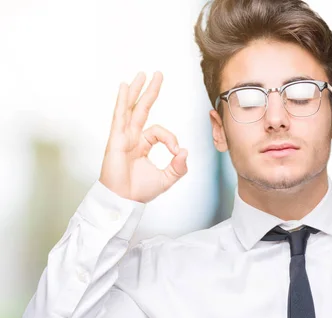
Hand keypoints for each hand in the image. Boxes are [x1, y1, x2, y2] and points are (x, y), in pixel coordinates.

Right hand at [99, 72, 188, 202]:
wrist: (124, 201)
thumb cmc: (139, 191)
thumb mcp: (167, 178)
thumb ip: (179, 166)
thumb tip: (185, 151)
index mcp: (142, 145)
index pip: (159, 131)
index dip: (171, 138)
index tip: (176, 151)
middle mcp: (131, 138)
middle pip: (141, 109)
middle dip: (150, 91)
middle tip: (157, 74)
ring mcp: (122, 137)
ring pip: (130, 108)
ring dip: (136, 90)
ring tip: (142, 75)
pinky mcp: (116, 140)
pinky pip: (120, 116)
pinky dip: (122, 101)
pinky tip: (124, 87)